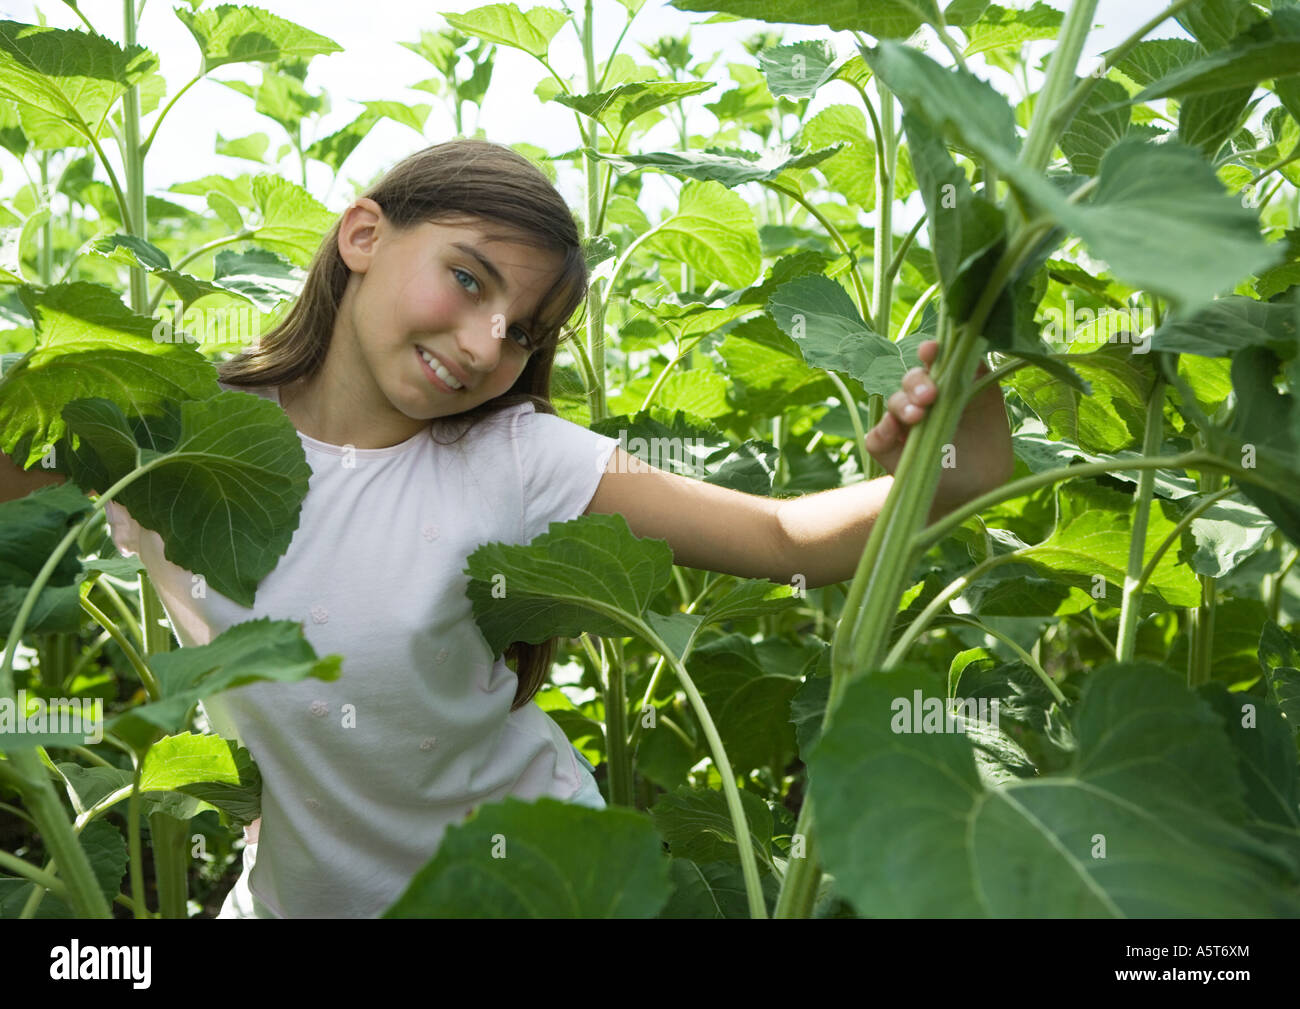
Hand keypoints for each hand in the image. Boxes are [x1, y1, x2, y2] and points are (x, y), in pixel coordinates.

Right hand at [864, 340, 1013, 508]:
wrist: (972, 494)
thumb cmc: (986, 451)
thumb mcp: (993, 414)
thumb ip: (982, 384)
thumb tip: (970, 360)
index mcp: (949, 387)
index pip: (935, 362)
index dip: (930, 352)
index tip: (931, 351)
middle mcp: (924, 401)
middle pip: (912, 379)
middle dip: (917, 382)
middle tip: (929, 396)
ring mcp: (903, 424)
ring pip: (894, 402)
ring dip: (903, 405)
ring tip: (916, 418)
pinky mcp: (888, 448)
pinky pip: (877, 436)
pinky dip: (883, 431)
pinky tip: (895, 433)